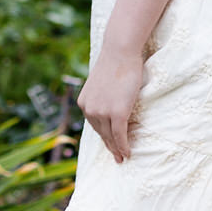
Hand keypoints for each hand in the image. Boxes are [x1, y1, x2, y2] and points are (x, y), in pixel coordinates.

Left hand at [78, 45, 144, 163]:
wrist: (120, 52)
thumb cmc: (114, 63)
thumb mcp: (102, 84)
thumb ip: (102, 97)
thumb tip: (110, 104)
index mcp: (83, 103)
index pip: (94, 125)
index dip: (103, 136)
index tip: (109, 145)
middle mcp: (89, 110)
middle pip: (101, 133)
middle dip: (110, 147)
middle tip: (117, 158)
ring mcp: (102, 112)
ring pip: (110, 136)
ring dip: (117, 149)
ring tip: (123, 157)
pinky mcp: (117, 113)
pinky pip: (120, 135)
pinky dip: (124, 146)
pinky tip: (128, 153)